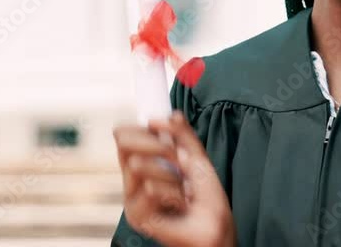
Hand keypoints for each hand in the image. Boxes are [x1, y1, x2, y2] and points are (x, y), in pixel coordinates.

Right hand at [114, 112, 234, 246]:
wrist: (216, 226)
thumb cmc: (206, 197)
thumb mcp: (197, 157)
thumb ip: (183, 134)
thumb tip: (169, 114)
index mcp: (142, 166)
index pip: (124, 136)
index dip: (143, 128)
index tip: (164, 134)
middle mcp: (132, 182)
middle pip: (124, 142)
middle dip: (159, 145)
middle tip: (179, 160)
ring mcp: (132, 199)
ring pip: (138, 164)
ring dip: (171, 174)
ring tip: (183, 190)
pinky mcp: (137, 216)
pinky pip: (150, 188)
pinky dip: (173, 193)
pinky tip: (179, 205)